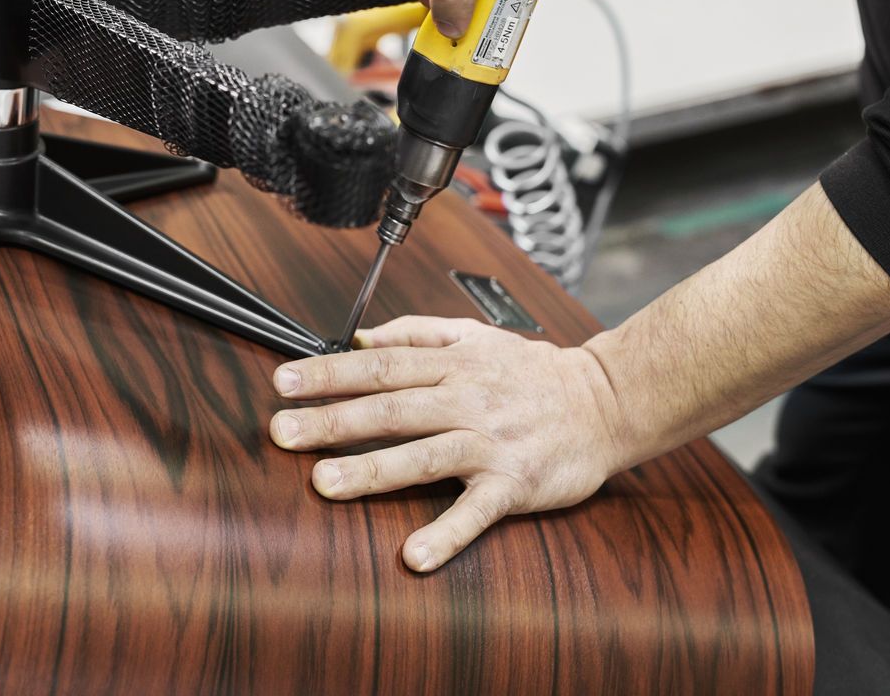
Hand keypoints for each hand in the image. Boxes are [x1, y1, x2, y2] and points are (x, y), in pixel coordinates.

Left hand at [269, 316, 627, 571]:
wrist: (607, 402)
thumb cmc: (534, 372)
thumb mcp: (477, 335)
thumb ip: (418, 333)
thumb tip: (362, 336)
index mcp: (453, 365)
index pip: (379, 365)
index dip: (329, 373)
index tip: (284, 381)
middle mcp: (466, 400)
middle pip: (390, 409)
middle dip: (332, 420)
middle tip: (283, 432)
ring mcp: (490, 443)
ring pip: (424, 456)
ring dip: (372, 470)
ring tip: (324, 484)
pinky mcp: (514, 484)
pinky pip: (476, 511)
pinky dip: (447, 534)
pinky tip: (414, 556)